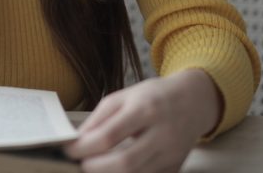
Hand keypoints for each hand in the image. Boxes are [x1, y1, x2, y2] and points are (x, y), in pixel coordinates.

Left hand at [65, 69, 221, 172]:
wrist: (194, 101)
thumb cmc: (154, 96)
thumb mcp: (124, 96)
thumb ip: (100, 118)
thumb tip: (77, 140)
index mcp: (146, 110)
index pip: (109, 136)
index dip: (84, 147)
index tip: (68, 150)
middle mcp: (162, 134)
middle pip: (124, 163)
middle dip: (95, 168)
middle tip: (79, 164)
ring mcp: (172, 154)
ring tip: (93, 167)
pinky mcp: (175, 167)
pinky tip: (113, 170)